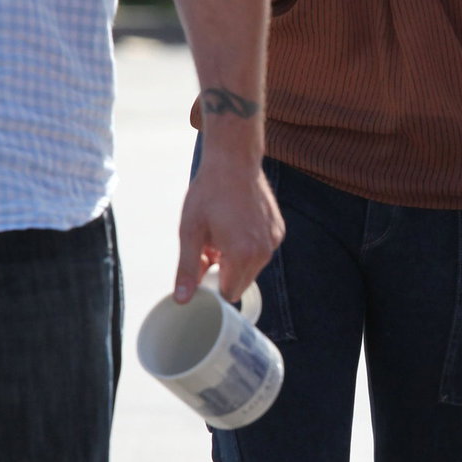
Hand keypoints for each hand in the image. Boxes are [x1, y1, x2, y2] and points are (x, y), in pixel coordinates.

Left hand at [174, 149, 283, 304]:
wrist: (233, 161)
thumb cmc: (209, 193)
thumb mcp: (190, 231)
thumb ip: (188, 269)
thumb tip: (182, 299)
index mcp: (242, 255)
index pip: (229, 293)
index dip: (213, 284)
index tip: (203, 267)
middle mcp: (264, 251)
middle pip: (242, 282)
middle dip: (225, 272)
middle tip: (210, 246)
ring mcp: (274, 240)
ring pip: (252, 267)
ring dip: (236, 259)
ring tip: (222, 233)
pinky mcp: (278, 230)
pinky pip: (261, 251)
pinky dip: (248, 245)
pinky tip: (236, 224)